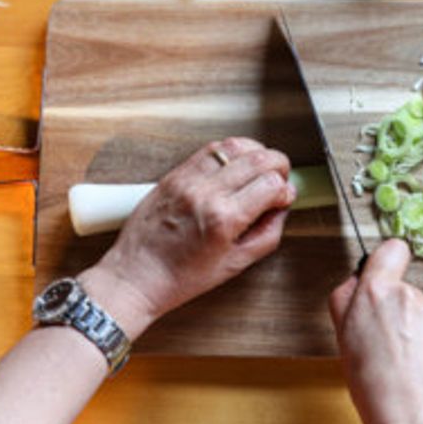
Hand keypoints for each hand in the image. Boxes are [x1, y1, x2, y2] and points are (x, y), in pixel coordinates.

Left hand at [80, 138, 294, 339]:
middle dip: (278, 165)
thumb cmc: (181, 277)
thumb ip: (266, 234)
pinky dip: (229, 152)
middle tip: (279, 179)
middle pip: (259, 158)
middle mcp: (206, 193)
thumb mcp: (235, 265)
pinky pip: (209, 150)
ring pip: (235, 146)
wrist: (136, 276)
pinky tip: (234, 165)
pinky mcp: (174, 175)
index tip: (284, 198)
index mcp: (224, 219)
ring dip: (255, 152)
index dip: (286, 190)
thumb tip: (282, 207)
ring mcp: (188, 180)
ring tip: (259, 168)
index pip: (271, 184)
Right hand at [329, 239, 422, 423]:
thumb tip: (355, 282)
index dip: (388, 260)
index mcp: (376, 292)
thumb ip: (346, 299)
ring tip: (404, 363)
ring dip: (415, 331)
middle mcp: (408, 296)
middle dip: (397, 310)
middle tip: (385, 343)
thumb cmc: (372, 383)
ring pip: (422, 315)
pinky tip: (421, 369)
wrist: (409, 416)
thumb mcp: (342, 336)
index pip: (391, 250)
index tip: (385, 272)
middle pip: (404, 291)